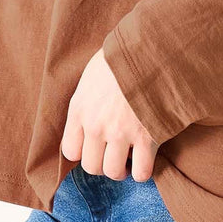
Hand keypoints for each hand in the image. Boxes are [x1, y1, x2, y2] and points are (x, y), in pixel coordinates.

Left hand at [61, 47, 157, 181]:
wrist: (152, 48)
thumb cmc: (122, 58)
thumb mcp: (92, 75)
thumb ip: (86, 100)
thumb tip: (88, 117)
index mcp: (80, 109)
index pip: (70, 151)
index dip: (83, 151)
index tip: (95, 145)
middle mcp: (96, 125)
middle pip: (91, 166)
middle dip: (103, 164)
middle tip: (114, 154)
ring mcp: (121, 133)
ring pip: (114, 172)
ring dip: (122, 170)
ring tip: (129, 158)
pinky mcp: (147, 137)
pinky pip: (142, 172)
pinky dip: (144, 171)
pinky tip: (146, 158)